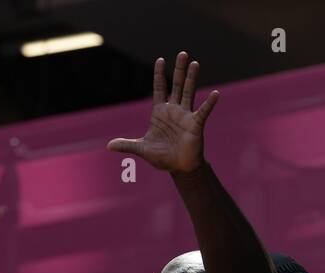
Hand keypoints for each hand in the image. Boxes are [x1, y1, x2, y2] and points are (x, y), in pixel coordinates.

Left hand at [107, 51, 218, 174]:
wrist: (179, 167)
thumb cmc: (162, 156)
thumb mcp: (142, 149)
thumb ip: (127, 145)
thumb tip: (108, 147)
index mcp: (160, 112)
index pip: (159, 88)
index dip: (159, 74)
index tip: (160, 60)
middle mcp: (174, 110)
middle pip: (176, 85)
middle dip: (179, 69)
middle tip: (182, 53)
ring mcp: (186, 115)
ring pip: (189, 92)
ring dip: (192, 78)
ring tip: (195, 63)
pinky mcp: (196, 124)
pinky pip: (203, 111)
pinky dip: (209, 103)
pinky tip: (215, 94)